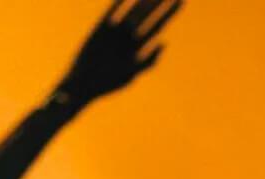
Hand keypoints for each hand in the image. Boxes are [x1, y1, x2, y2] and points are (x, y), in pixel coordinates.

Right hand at [54, 0, 182, 108]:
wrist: (83, 84)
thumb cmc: (107, 84)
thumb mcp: (131, 74)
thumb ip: (148, 61)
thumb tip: (163, 42)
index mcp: (138, 47)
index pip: (157, 25)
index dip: (169, 13)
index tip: (181, 0)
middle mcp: (129, 36)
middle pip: (147, 14)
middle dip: (158, 1)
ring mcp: (115, 30)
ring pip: (132, 10)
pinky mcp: (100, 28)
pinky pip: (111, 11)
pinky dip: (118, 2)